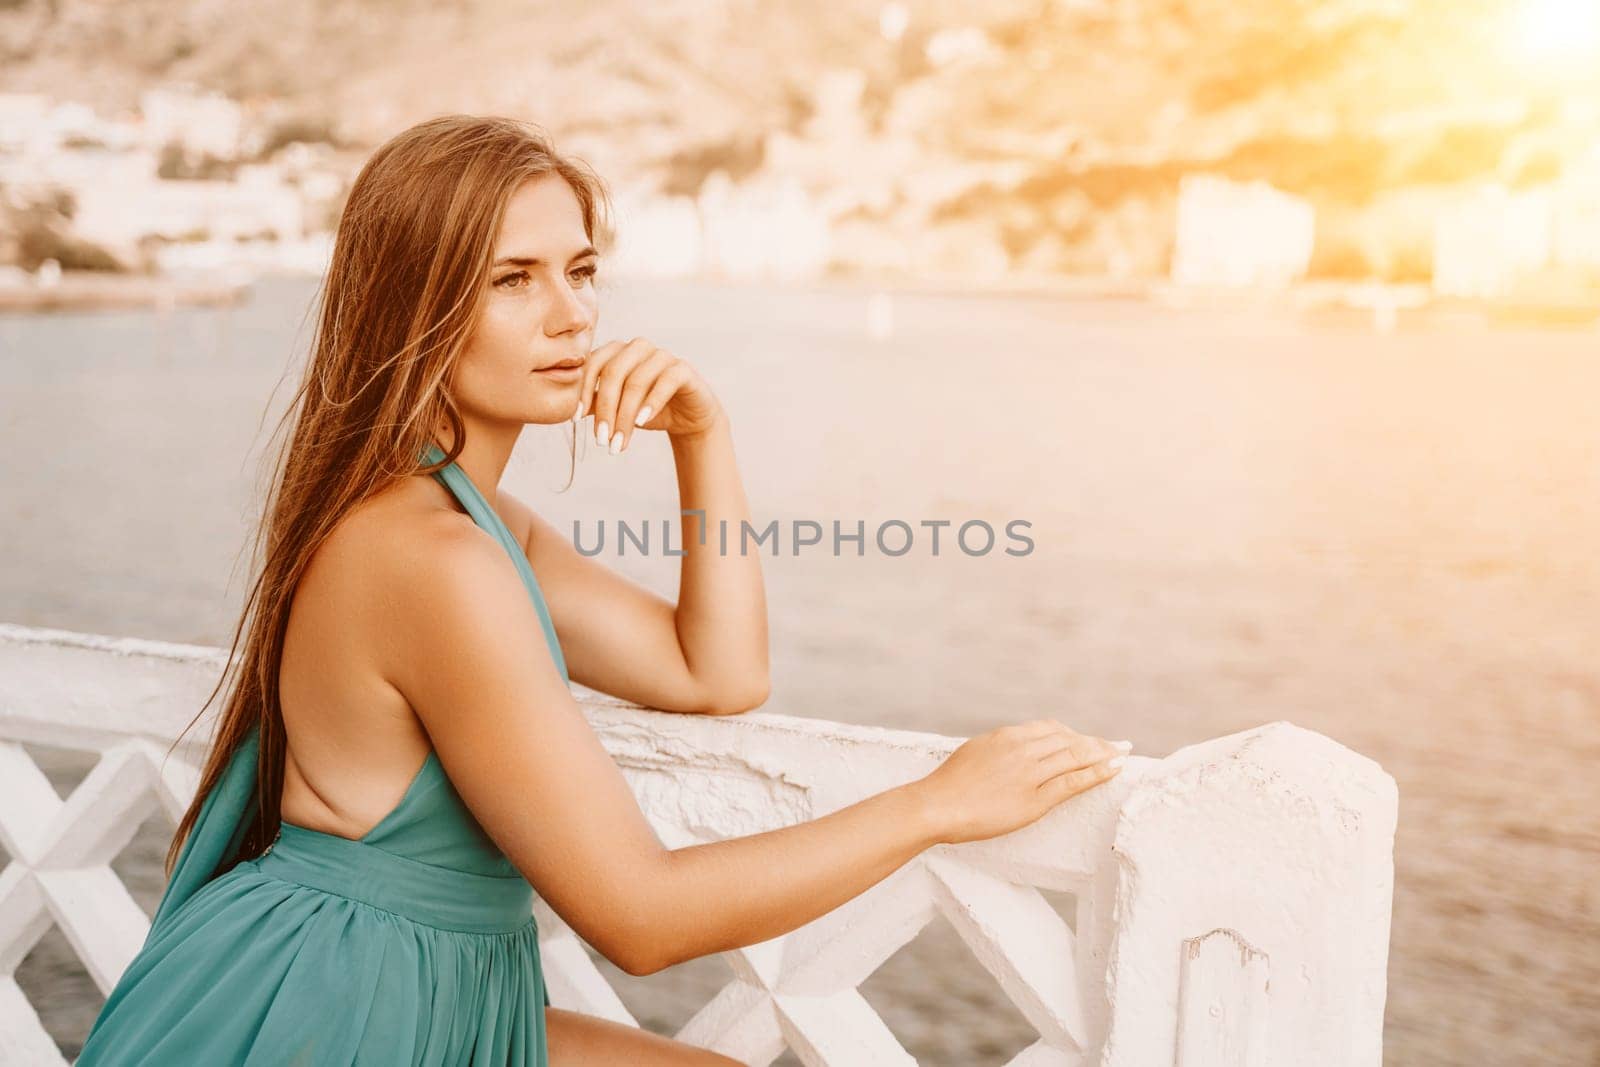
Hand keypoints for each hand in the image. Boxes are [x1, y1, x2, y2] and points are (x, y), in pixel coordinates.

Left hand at [576, 337, 723, 453]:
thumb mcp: (617, 408)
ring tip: (620, 443)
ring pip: (637, 381)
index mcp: (619, 351)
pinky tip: (642, 423)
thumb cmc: (647, 409)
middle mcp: (638, 348)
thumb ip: (595, 403)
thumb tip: (566, 409)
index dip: (582, 391)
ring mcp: (662, 356)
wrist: (688, 417)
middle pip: (613, 373)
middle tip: (601, 440)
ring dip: (625, 415)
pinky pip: (665, 381)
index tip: (574, 420)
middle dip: (605, 409)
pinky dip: (651, 402)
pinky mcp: (682, 369)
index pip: (594, 364)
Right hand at [912, 720, 1130, 845]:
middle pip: (1068, 739)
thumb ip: (998, 749)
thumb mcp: (974, 752)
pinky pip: (1074, 781)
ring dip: (1104, 753)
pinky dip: (1098, 773)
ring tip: (1122, 754)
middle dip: (1096, 742)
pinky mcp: (1036, 799)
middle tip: (1117, 744)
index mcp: (1007, 736)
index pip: (1050, 729)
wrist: (937, 805)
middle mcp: (1022, 748)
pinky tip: (1115, 769)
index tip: (1086, 739)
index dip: (1073, 734)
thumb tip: (1009, 750)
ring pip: (1076, 756)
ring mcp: (1030, 773)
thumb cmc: (948, 785)